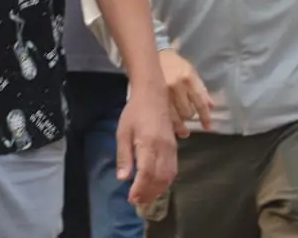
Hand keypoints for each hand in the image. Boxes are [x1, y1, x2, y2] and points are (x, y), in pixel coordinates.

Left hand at [117, 83, 177, 206]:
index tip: (131, 198)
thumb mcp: (122, 132)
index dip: (140, 189)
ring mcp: (171, 147)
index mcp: (148, 144)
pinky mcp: (175, 146)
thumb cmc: (134, 112)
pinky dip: (166, 181)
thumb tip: (123, 178)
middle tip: (137, 202)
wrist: (153, 94)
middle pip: (159, 178)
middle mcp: (163, 148)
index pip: (146, 173)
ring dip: (159, 190)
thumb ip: (124, 156)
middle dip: (149, 193)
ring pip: (169, 176)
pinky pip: (173, 169)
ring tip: (147, 197)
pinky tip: (157, 185)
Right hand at [159, 49, 212, 136]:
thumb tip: (212, 107)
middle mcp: (177, 86)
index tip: (208, 127)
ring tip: (183, 130)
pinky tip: (171, 125)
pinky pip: (163, 115)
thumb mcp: (192, 73)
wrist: (155, 56)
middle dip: (189, 116)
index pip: (200, 102)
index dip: (205, 117)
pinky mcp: (153, 97)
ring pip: (175, 117)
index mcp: (189, 79)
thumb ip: (202, 90)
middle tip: (188, 117)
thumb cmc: (176, 65)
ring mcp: (163, 92)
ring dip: (180, 124)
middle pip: (187, 112)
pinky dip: (169, 122)